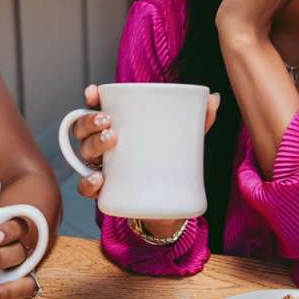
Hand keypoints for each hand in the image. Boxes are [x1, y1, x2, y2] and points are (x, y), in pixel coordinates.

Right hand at [74, 84, 220, 237]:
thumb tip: (215, 98)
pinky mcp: (106, 193)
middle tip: (108, 121)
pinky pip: (86, 188)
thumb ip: (199, 120)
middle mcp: (103, 146)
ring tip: (111, 140)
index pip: (97, 108)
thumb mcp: (185, 139)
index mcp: (117, 127)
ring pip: (83, 153)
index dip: (91, 99)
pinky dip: (88, 182)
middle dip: (90, 121)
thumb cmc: (168, 162)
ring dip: (92, 144)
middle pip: (83, 128)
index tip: (94, 92)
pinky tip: (99, 178)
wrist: (168, 205)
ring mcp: (101, 169)